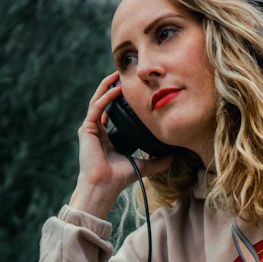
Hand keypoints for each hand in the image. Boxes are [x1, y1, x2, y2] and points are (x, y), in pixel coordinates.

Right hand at [68, 72, 171, 219]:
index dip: (120, 99)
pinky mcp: (87, 130)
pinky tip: (117, 88)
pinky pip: (97, 107)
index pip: (112, 112)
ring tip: (118, 74)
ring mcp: (91, 130)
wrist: (105, 187)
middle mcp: (97, 131)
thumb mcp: (143, 165)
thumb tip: (175, 157)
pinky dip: (106, 97)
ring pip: (98, 101)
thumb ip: (158, 160)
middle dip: (113, 87)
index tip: (133, 89)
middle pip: (104, 102)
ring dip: (107, 86)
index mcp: (107, 138)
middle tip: (125, 74)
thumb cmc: (119, 178)